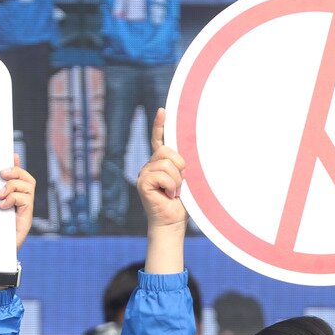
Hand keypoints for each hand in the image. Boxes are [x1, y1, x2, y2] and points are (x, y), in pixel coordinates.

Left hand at [0, 156, 34, 249]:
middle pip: (27, 178)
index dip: (16, 165)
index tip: (11, 154)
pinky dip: (13, 198)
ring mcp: (26, 210)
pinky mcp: (26, 218)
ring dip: (12, 186)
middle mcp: (22, 202)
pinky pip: (25, 199)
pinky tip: (2, 206)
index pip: (20, 176)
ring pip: (27, 186)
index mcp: (14, 197)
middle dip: (16, 172)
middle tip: (1, 174)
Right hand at [138, 109, 187, 232]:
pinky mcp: (142, 182)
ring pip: (166, 164)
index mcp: (160, 163)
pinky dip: (171, 186)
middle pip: (167, 150)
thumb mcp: (187, 180)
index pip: (159, 140)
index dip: (160, 125)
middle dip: (180, 166)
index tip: (163, 111)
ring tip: (174, 192)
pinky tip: (168, 196)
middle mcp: (150, 165)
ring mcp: (144, 174)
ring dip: (176, 180)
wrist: (172, 223)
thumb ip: (184, 166)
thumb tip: (192, 154)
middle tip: (180, 184)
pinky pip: (162, 175)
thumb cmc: (183, 204)